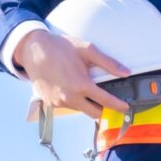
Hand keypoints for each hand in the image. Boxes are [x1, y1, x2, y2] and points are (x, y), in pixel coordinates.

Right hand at [15, 29, 131, 118]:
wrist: (34, 50)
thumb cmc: (61, 48)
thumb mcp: (88, 50)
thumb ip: (108, 63)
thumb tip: (126, 72)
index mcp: (81, 85)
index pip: (105, 101)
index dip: (118, 105)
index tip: (126, 107)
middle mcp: (69, 98)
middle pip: (94, 113)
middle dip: (105, 111)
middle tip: (112, 105)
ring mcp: (58, 102)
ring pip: (80, 110)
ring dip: (89, 105)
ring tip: (93, 93)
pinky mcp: (49, 103)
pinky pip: (68, 106)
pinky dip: (75, 101)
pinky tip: (76, 90)